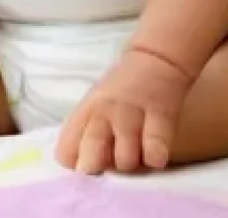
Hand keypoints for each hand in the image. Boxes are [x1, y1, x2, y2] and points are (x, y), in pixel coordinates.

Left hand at [56, 46, 193, 174]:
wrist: (156, 58)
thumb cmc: (122, 89)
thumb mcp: (95, 103)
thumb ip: (86, 132)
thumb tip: (81, 167)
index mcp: (85, 111)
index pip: (66, 150)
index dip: (75, 164)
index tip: (86, 165)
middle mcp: (104, 112)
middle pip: (91, 156)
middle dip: (98, 168)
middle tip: (109, 165)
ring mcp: (131, 113)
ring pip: (125, 160)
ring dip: (131, 164)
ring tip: (136, 153)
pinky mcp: (161, 115)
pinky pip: (155, 152)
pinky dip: (154, 158)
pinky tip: (155, 150)